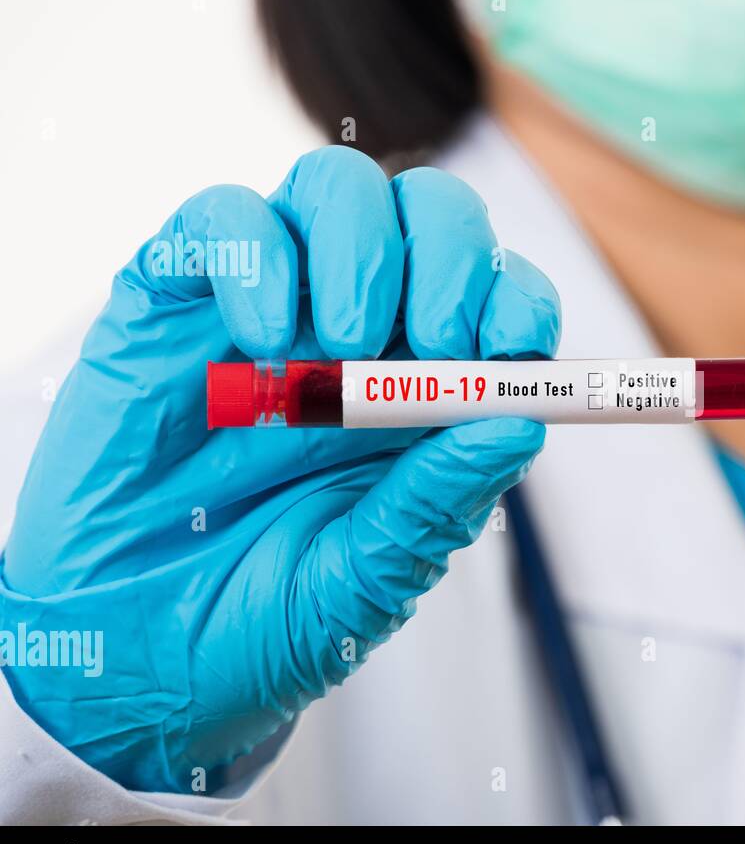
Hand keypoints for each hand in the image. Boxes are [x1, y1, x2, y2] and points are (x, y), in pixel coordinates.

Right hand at [0, 146, 559, 792]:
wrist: (125, 654)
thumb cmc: (256, 620)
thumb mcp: (363, 581)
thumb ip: (436, 505)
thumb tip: (518, 424)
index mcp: (424, 396)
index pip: (499, 301)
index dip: (519, 303)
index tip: (513, 349)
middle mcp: (357, 335)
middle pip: (432, 217)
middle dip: (453, 256)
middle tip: (437, 341)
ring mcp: (269, 307)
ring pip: (337, 189)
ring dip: (363, 247)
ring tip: (344, 348)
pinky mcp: (176, 298)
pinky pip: (224, 219)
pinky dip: (257, 254)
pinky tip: (265, 339)